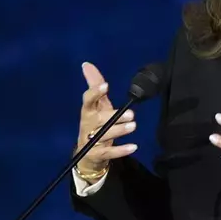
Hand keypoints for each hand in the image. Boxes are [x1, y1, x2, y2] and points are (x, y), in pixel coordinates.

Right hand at [75, 62, 137, 181]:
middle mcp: (87, 125)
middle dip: (114, 116)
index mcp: (87, 112)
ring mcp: (91, 142)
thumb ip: (95, 86)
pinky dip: (121, 150)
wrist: (88, 155)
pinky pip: (109, 153)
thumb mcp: (96, 105)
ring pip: (104, 135)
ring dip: (120, 130)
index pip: (87, 101)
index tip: (105, 85)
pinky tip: (134, 146)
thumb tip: (86, 64)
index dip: (95, 93)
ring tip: (133, 126)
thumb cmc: (95, 124)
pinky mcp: (96, 155)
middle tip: (131, 113)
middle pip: (98, 120)